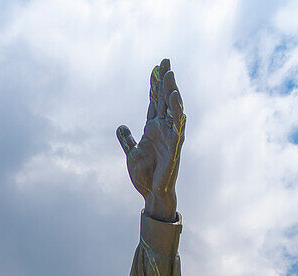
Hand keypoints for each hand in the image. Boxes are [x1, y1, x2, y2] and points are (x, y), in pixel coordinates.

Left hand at [117, 59, 184, 222]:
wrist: (151, 193)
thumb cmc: (144, 175)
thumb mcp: (132, 154)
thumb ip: (127, 140)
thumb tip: (120, 127)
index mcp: (152, 128)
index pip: (154, 102)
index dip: (153, 85)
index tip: (154, 67)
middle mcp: (163, 128)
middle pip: (164, 99)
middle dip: (164, 80)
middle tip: (165, 60)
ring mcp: (170, 136)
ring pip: (173, 109)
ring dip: (171, 91)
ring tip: (169, 74)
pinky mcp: (175, 146)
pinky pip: (177, 126)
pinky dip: (177, 111)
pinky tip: (175, 97)